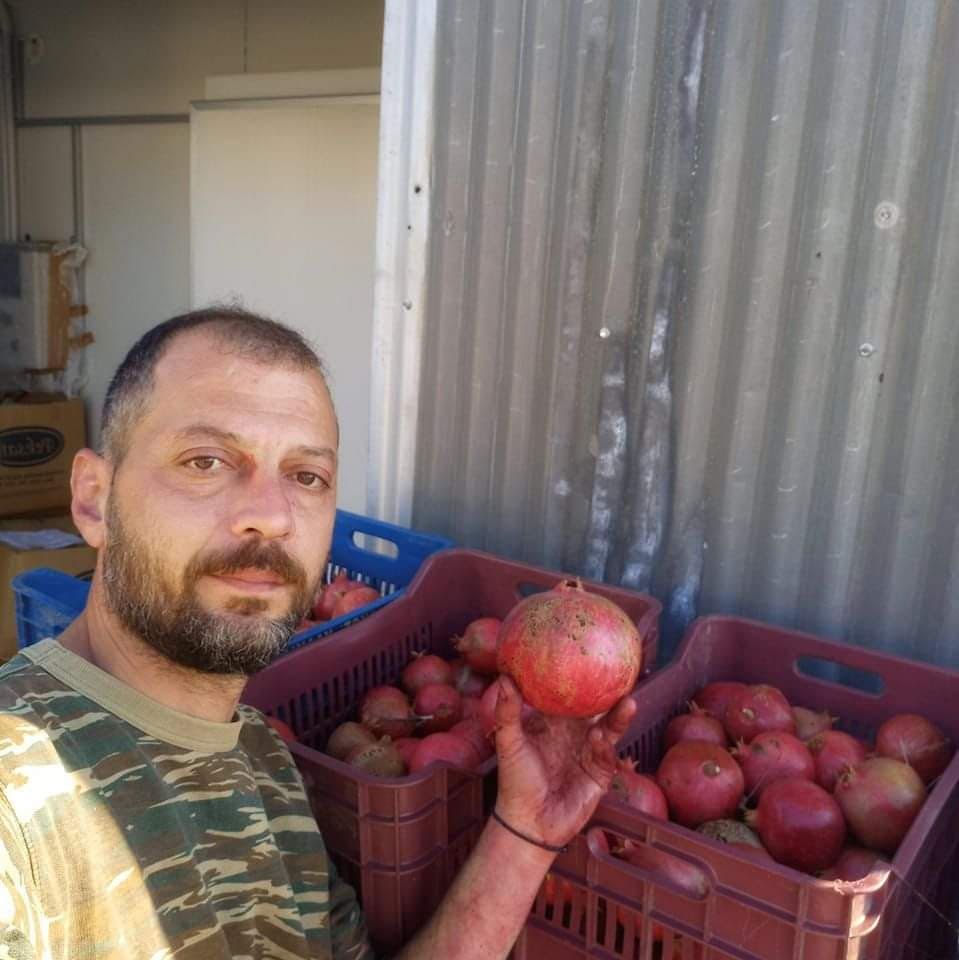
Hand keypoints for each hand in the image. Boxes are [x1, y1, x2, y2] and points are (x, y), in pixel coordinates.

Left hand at [491, 675, 636, 848]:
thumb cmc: (516, 779)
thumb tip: (505, 677)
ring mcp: (590, 751)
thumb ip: (507, 711)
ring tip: (629, 699)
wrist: (529, 823)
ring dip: (619, 715)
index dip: (580, 673)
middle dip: (609, 690)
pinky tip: (600, 737)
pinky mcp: (600, 772)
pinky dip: (604, 745)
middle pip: (596, 706)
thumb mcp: (508, 742)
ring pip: (609, 727)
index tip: (589, 651)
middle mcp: (575, 732)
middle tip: (621, 670)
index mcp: (554, 720)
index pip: (570, 692)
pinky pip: (606, 754)